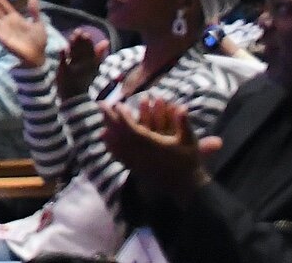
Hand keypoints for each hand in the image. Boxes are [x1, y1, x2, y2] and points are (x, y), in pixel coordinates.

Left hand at [57, 28, 108, 96]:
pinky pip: (64, 63)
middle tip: (79, 31)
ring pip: (74, 56)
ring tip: (73, 35)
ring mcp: (74, 70)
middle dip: (81, 42)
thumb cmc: (83, 80)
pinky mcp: (64, 73)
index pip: (91, 53)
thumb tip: (106, 41)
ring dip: (74, 45)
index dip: (88, 43)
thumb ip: (98, 54)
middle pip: (82, 53)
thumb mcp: (94, 68)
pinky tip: (62, 47)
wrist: (75, 98)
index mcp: (92, 66)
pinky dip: (63, 56)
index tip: (86, 34)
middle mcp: (84, 68)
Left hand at [100, 94, 218, 202]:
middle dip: (109, 117)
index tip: (118, 104)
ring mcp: (136, 162)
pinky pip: (118, 156)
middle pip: (119, 133)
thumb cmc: (188, 161)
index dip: (123, 116)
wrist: (185, 187)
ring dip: (108, 128)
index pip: (131, 128)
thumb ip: (184, 123)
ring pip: (116, 144)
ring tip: (101, 117)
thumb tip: (183, 107)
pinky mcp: (135, 169)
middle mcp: (140, 153)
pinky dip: (110, 144)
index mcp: (152, 145)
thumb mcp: (189, 141)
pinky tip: (105, 137)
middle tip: (101, 104)